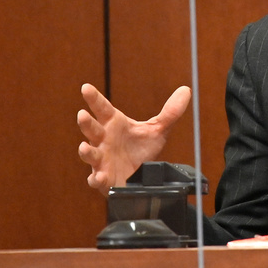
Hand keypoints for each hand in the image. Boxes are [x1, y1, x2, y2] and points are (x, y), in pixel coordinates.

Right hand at [77, 83, 191, 192]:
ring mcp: (102, 160)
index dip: (94, 98)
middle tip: (82, 114)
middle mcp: (104, 140)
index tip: (86, 87)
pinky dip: (96, 179)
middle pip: (91, 129)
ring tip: (84, 147)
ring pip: (90, 154)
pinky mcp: (104, 178)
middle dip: (86, 122)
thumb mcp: (158, 130)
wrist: (140, 177)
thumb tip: (186, 90)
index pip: (103, 108)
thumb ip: (170, 112)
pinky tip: (97, 178)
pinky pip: (97, 179)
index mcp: (114, 125)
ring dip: (86, 151)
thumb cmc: (141, 150)